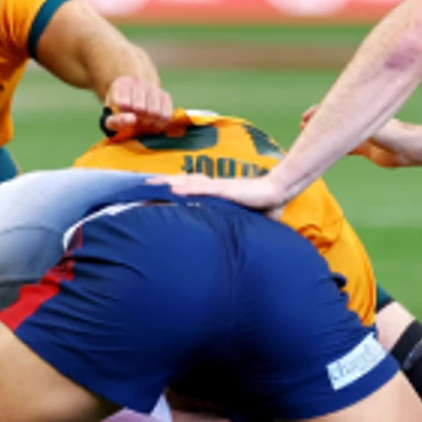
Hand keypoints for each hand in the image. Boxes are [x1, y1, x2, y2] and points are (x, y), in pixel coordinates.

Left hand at [103, 76, 174, 136]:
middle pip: (141, 109)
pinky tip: (153, 121)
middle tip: (136, 121)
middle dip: (138, 119)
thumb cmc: (119, 111)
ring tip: (144, 121)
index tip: (125, 118)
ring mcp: (152, 87)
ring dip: (150, 122)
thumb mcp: (110, 116)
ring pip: (155, 112)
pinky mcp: (165, 96)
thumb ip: (115, 122)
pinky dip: (160, 122)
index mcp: (119, 86)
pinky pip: (166, 115)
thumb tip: (132, 120)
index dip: (124, 116)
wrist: (133, 96)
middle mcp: (137, 82)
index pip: (124, 104)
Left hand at [155, 172, 286, 214]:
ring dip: (169, 182)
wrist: (278, 193)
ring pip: (189, 182)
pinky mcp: (226, 190)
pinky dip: (188, 188)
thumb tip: (236, 240)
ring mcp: (219, 187)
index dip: (173, 186)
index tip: (155, 189)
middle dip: (162, 181)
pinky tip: (174, 189)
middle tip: (142, 183)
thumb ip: (236, 225)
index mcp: (216, 191)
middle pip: (183, 181)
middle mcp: (214, 187)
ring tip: (150, 184)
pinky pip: (203, 188)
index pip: (190, 186)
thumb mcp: (244, 218)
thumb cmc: (264, 204)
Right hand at [302, 104, 413, 166]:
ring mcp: (363, 135)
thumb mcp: (368, 126)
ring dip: (326, 136)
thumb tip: (331, 123)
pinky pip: (347, 148)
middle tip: (303, 125)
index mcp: (360, 112)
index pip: (335, 110)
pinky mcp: (367, 149)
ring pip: (339, 134)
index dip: (319, 113)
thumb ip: (350, 124)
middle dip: (319, 122)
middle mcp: (360, 121)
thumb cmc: (393, 133)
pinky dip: (336, 148)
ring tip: (310, 136)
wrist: (409, 149)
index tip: (305, 118)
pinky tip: (328, 152)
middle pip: (335, 120)